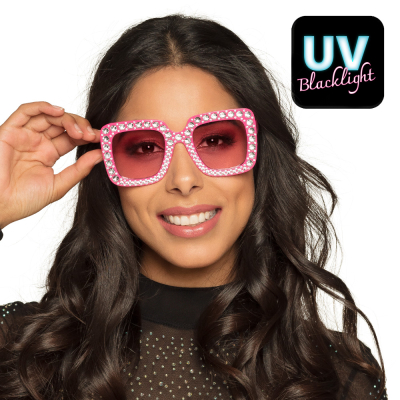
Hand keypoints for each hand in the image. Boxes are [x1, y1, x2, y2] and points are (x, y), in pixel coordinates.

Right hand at [0, 101, 102, 228]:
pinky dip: (43, 106)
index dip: (87, 135)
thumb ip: (80, 169)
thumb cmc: (25, 199)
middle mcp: (38, 142)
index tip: (102, 138)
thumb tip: (100, 155)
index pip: (72, 137)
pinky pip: (26, 111)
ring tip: (79, 131)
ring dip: (67, 119)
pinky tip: (59, 112)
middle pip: (63, 124)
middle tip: (92, 135)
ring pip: (49, 116)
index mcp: (49, 153)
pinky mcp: (10, 131)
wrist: (2, 206)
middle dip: (81, 126)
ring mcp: (25, 135)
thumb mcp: (59, 184)